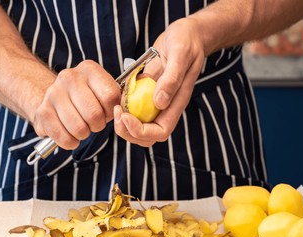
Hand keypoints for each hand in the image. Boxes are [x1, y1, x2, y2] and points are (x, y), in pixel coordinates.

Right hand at [33, 60, 120, 149]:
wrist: (53, 98)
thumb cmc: (85, 97)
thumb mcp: (101, 89)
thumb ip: (115, 98)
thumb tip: (122, 112)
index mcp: (89, 69)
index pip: (110, 96)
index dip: (112, 111)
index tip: (107, 112)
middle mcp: (69, 77)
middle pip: (94, 114)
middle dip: (98, 125)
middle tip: (94, 123)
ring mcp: (53, 94)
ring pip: (79, 128)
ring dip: (84, 134)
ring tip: (82, 127)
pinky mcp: (43, 112)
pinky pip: (64, 138)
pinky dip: (71, 142)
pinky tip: (71, 135)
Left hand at [114, 17, 204, 146]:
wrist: (187, 34)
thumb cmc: (187, 41)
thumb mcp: (180, 54)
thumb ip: (171, 79)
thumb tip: (159, 102)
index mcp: (176, 103)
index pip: (160, 131)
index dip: (140, 131)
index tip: (125, 116)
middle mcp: (166, 107)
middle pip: (147, 136)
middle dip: (128, 131)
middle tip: (116, 112)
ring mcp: (156, 102)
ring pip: (139, 127)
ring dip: (123, 124)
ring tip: (115, 106)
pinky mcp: (147, 94)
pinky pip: (133, 110)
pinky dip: (123, 108)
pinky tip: (117, 95)